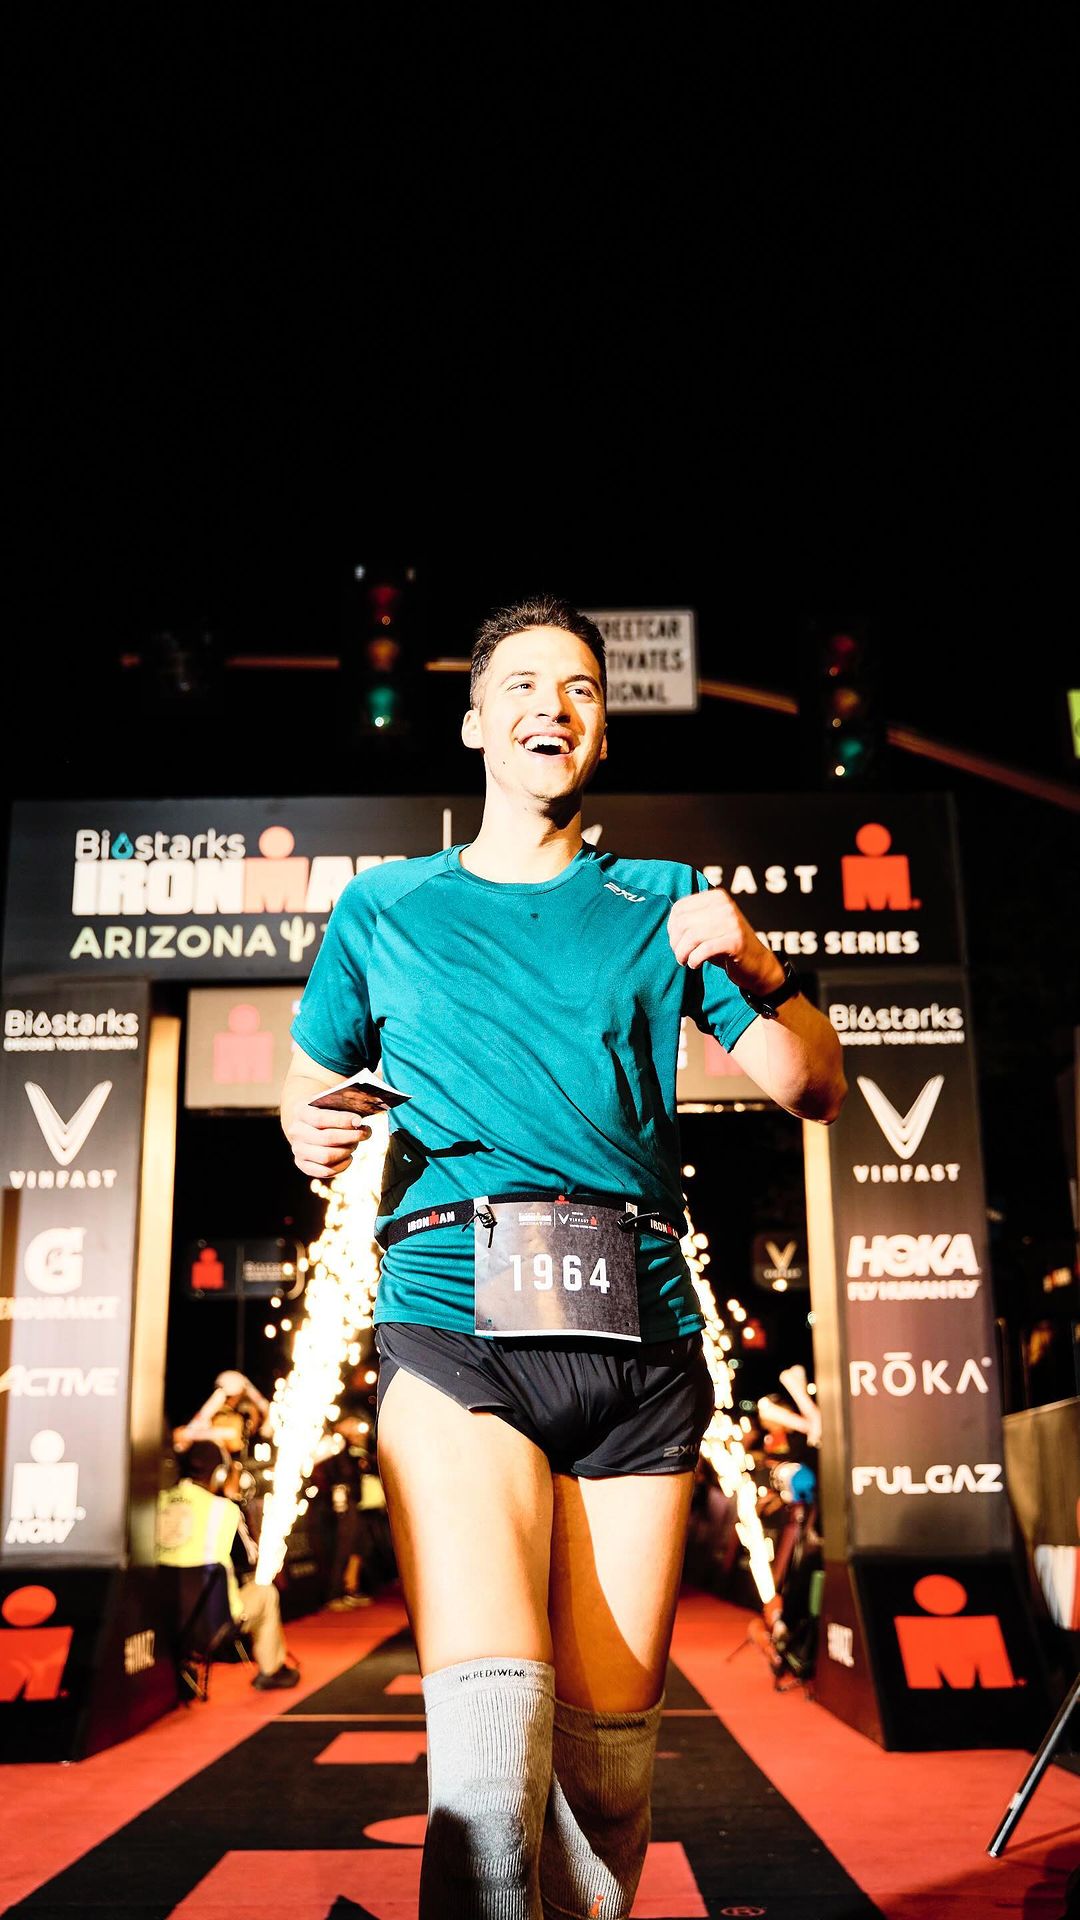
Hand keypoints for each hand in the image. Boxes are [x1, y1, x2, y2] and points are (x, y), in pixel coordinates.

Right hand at [284, 1102, 371, 1178]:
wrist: (308, 1123)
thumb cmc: (326, 1111)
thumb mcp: (331, 1102)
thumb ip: (344, 1106)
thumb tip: (359, 1120)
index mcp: (301, 1111)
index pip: (320, 1118)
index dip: (342, 1120)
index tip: (359, 1120)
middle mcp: (296, 1131)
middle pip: (326, 1138)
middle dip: (350, 1136)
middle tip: (364, 1133)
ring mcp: (297, 1150)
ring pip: (326, 1156)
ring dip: (346, 1151)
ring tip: (355, 1144)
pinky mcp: (303, 1165)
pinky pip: (325, 1171)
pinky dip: (341, 1166)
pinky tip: (349, 1157)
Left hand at [667, 887, 784, 995]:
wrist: (757, 964)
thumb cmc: (727, 945)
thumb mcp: (709, 926)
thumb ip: (692, 919)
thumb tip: (669, 924)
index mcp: (716, 897)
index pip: (679, 908)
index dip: (671, 927)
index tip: (676, 941)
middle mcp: (725, 906)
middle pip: (683, 922)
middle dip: (675, 942)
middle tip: (680, 955)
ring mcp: (732, 922)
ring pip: (691, 936)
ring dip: (682, 953)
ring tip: (684, 961)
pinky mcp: (735, 941)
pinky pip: (704, 950)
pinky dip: (694, 960)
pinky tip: (695, 964)